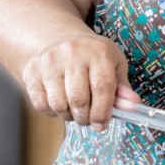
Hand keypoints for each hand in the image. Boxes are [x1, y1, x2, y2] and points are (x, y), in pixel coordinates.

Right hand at [21, 32, 137, 131]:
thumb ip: (123, 87)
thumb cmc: (93, 57)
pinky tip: (61, 102)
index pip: (102, 87)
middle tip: (89, 119)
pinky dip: (52, 112)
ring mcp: (49, 61)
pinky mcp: (31, 70)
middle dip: (86, 117)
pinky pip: (41, 104)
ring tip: (76, 110)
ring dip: (69, 116)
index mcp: (98, 51)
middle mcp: (73, 52)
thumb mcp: (114, 64)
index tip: (102, 125)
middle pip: (79, 99)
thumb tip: (132, 105)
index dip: (103, 112)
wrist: (60, 40)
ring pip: (59, 104)